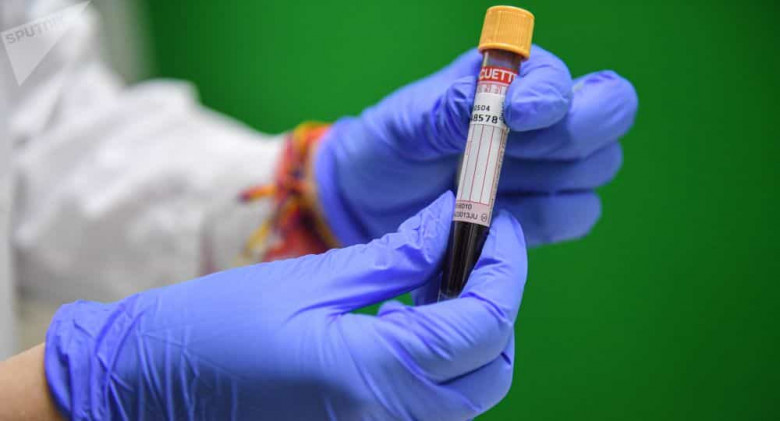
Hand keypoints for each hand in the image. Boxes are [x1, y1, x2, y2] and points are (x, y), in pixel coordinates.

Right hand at [44, 192, 527, 419]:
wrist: (153, 384)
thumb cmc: (218, 325)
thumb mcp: (312, 280)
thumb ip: (396, 256)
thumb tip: (452, 222)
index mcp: (369, 376)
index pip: (482, 327)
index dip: (505, 269)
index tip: (499, 224)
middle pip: (489, 370)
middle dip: (496, 305)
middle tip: (471, 251)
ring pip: (463, 394)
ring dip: (468, 336)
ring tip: (433, 280)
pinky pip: (425, 406)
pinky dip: (436, 362)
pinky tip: (405, 318)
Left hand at [315, 46, 636, 245]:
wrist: (373, 205)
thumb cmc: (390, 148)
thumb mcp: (408, 122)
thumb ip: (452, 106)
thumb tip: (499, 98)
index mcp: (509, 78)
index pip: (559, 76)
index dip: (550, 93)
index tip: (517, 115)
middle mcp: (541, 118)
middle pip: (609, 112)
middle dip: (575, 133)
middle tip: (519, 153)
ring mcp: (549, 166)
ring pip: (600, 166)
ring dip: (557, 179)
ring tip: (495, 187)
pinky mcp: (543, 211)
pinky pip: (578, 213)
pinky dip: (547, 218)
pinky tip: (501, 218)